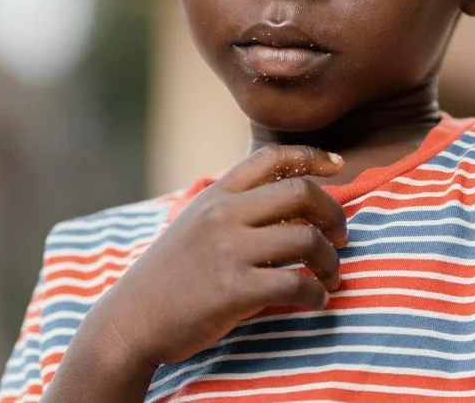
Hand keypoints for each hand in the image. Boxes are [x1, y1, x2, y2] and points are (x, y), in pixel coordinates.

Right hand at [82, 145, 348, 369]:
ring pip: (306, 239)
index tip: (339, 166)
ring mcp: (228, 249)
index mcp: (218, 193)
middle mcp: (224, 213)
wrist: (132, 318)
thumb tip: (296, 205)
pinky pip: (295, 284)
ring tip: (332, 276)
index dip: (313, 156)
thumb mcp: (197, 222)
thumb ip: (237, 207)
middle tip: (342, 235)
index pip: (273, 157)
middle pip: (301, 192)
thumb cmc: (172, 272)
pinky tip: (316, 301)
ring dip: (331, 260)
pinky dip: (315, 294)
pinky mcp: (233, 289)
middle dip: (334, 212)